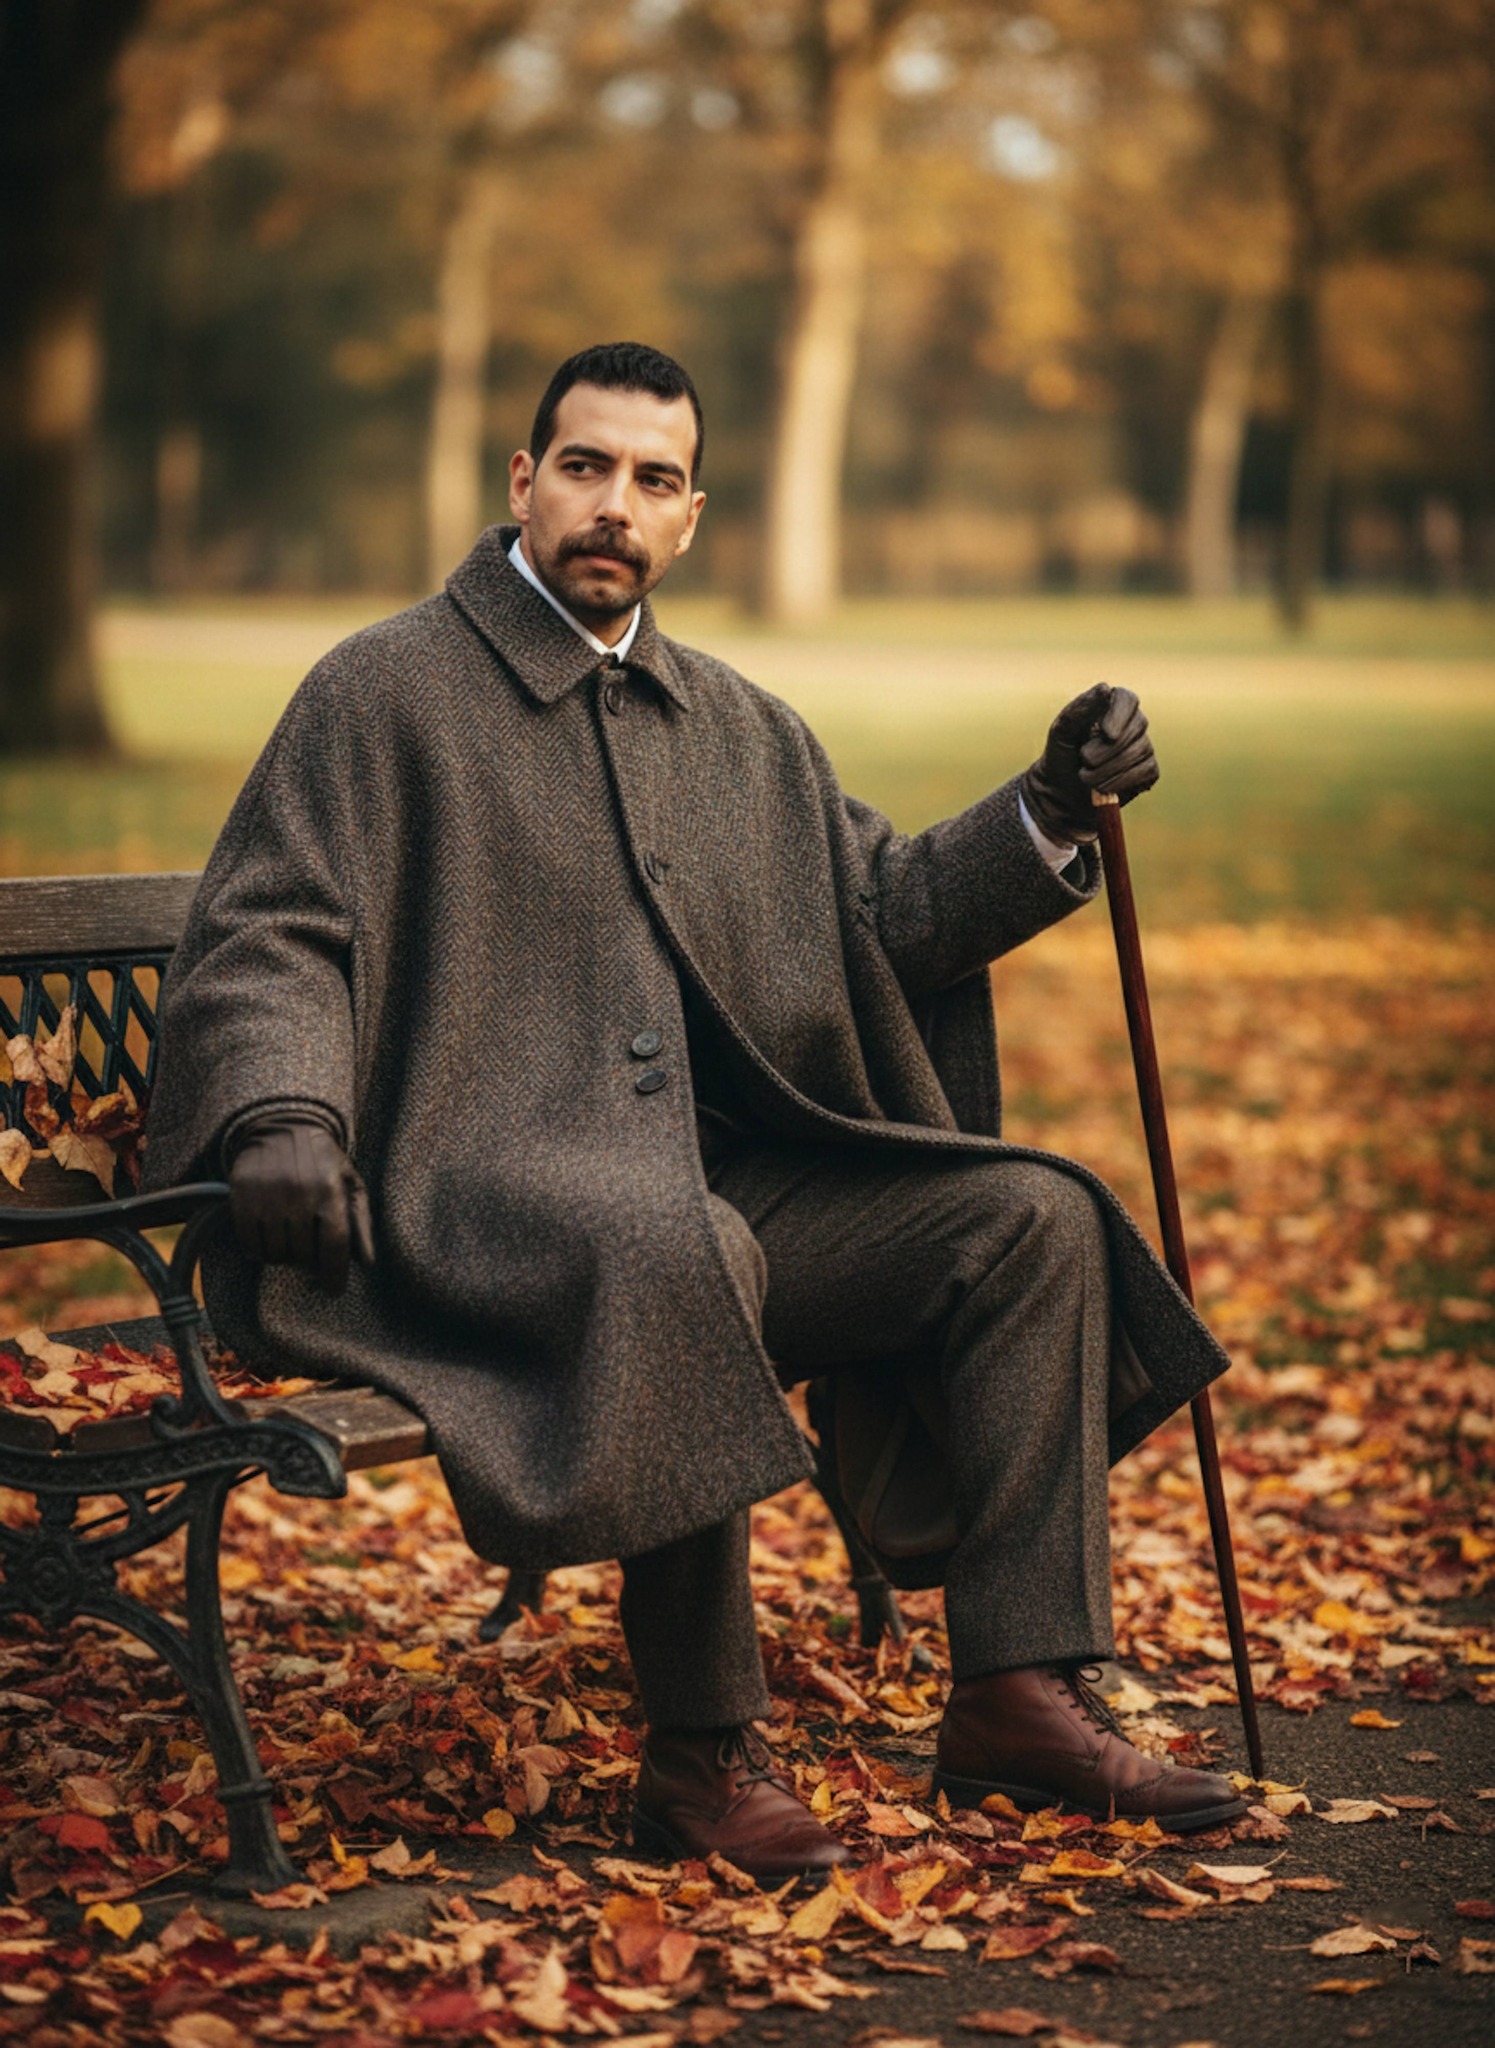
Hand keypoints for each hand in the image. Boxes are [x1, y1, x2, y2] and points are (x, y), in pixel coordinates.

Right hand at [228, 1116, 374, 1294]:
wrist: (282, 1125)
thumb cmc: (322, 1160)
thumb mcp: (350, 1182)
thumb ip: (360, 1222)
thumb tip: (367, 1262)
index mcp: (329, 1189)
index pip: (334, 1244)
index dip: (334, 1273)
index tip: (333, 1290)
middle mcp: (298, 1192)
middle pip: (303, 1253)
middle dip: (308, 1264)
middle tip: (309, 1260)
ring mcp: (267, 1195)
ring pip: (275, 1252)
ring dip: (284, 1258)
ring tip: (290, 1244)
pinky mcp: (241, 1196)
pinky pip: (250, 1242)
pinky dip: (259, 1250)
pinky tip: (268, 1239)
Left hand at [1021, 682, 1157, 844]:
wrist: (1062, 791)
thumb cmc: (1062, 755)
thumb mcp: (1062, 731)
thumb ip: (1080, 708)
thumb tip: (1105, 688)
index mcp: (1111, 706)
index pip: (1127, 699)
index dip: (1120, 715)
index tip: (1106, 734)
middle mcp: (1131, 723)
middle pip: (1136, 727)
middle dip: (1107, 750)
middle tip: (1084, 761)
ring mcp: (1143, 745)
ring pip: (1140, 751)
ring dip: (1110, 769)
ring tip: (1086, 777)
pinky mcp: (1148, 770)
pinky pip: (1147, 771)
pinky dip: (1123, 781)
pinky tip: (1104, 787)